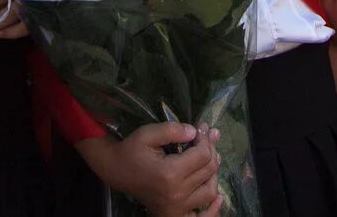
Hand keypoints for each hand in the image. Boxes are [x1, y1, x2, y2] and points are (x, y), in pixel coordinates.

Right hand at [87, 122, 222, 216]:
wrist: (117, 171)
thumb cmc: (132, 150)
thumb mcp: (148, 133)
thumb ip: (173, 130)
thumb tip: (196, 132)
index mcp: (169, 173)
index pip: (202, 155)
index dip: (205, 139)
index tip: (202, 128)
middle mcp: (176, 193)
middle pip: (208, 170)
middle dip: (211, 150)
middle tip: (207, 137)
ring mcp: (176, 207)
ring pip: (209, 191)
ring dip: (213, 173)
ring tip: (209, 158)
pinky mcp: (173, 214)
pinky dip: (213, 209)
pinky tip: (219, 197)